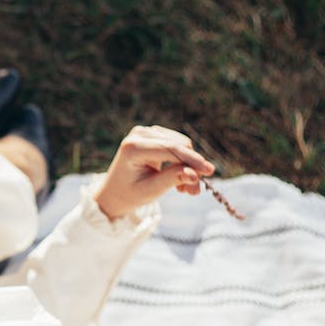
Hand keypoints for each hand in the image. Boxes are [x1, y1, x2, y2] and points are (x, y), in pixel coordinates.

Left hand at [93, 125, 214, 219]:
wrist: (115, 192)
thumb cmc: (130, 193)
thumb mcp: (151, 190)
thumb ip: (172, 179)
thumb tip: (195, 174)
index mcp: (132, 147)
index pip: (170, 149)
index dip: (191, 160)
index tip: (209, 172)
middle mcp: (139, 133)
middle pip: (179, 145)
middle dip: (191, 167)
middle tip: (193, 191)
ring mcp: (147, 131)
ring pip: (182, 144)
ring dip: (189, 166)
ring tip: (184, 188)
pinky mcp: (154, 134)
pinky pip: (178, 145)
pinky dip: (184, 161)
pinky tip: (181, 178)